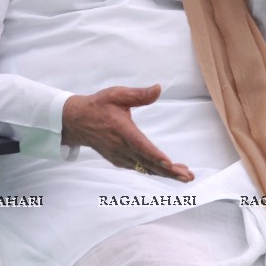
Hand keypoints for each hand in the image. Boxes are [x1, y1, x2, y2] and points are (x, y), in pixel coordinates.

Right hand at [62, 85, 193, 181]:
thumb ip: (139, 94)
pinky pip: (139, 168)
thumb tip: (158, 88)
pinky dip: (154, 171)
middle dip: (169, 172)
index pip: (141, 146)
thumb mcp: (117, 94)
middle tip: (188, 177)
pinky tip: (168, 171)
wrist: (77, 121)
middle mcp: (121, 148)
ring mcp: (119, 156)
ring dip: (165, 173)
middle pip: (147, 163)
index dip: (155, 156)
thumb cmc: (99, 105)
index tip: (169, 164)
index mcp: (122, 131)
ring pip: (145, 168)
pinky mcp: (119, 160)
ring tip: (185, 175)